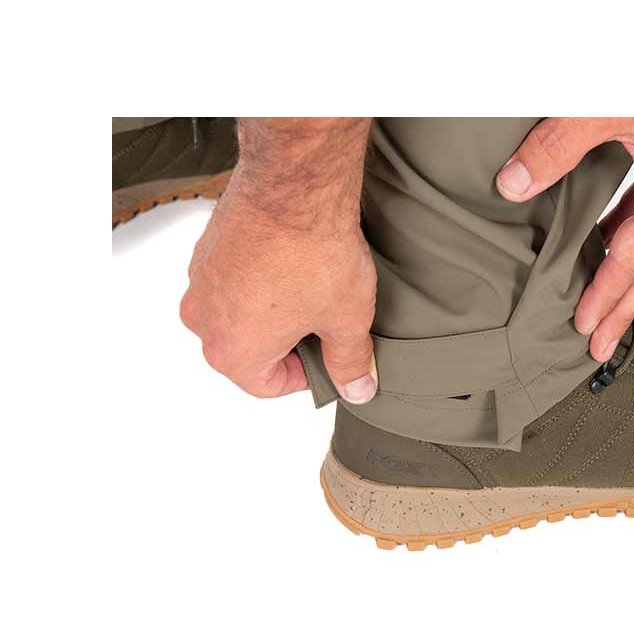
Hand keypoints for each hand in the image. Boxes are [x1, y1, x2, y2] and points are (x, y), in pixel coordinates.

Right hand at [180, 118, 378, 403]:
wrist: (295, 183)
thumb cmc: (314, 252)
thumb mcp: (347, 320)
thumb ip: (350, 363)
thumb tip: (356, 388)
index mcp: (231, 351)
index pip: (267, 385)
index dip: (306, 374)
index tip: (330, 355)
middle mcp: (203, 320)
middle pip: (250, 350)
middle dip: (290, 341)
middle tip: (327, 319)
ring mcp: (200, 280)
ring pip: (240, 313)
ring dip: (274, 309)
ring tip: (313, 286)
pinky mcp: (206, 247)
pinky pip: (234, 279)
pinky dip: (261, 279)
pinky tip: (295, 262)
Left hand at [496, 117, 633, 361]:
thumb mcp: (603, 105)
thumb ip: (555, 149)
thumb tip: (512, 186)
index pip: (632, 262)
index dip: (605, 300)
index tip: (585, 334)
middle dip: (624, 307)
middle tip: (600, 347)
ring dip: (632, 275)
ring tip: (605, 306)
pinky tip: (615, 241)